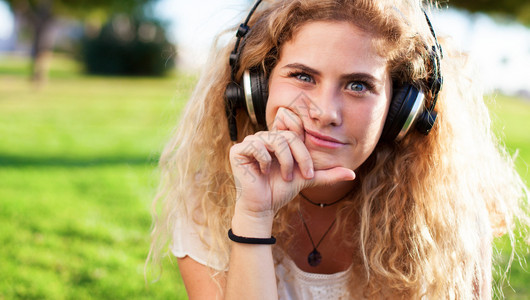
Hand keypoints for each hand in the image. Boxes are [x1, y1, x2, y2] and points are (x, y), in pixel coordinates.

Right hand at [229, 108, 355, 215]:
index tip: (307, 171)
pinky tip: (263, 172)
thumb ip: (327, 174)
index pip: (295, 131)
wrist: (264, 207)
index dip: (303, 150)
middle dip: (299, 158)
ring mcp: (250, 142)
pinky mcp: (238, 150)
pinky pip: (257, 146)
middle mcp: (264, 137)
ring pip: (275, 140)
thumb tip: (352, 174)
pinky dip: (265, 161)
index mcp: (279, 140)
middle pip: (288, 137)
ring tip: (285, 177)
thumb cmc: (282, 191)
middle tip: (302, 176)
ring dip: (285, 161)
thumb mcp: (308, 179)